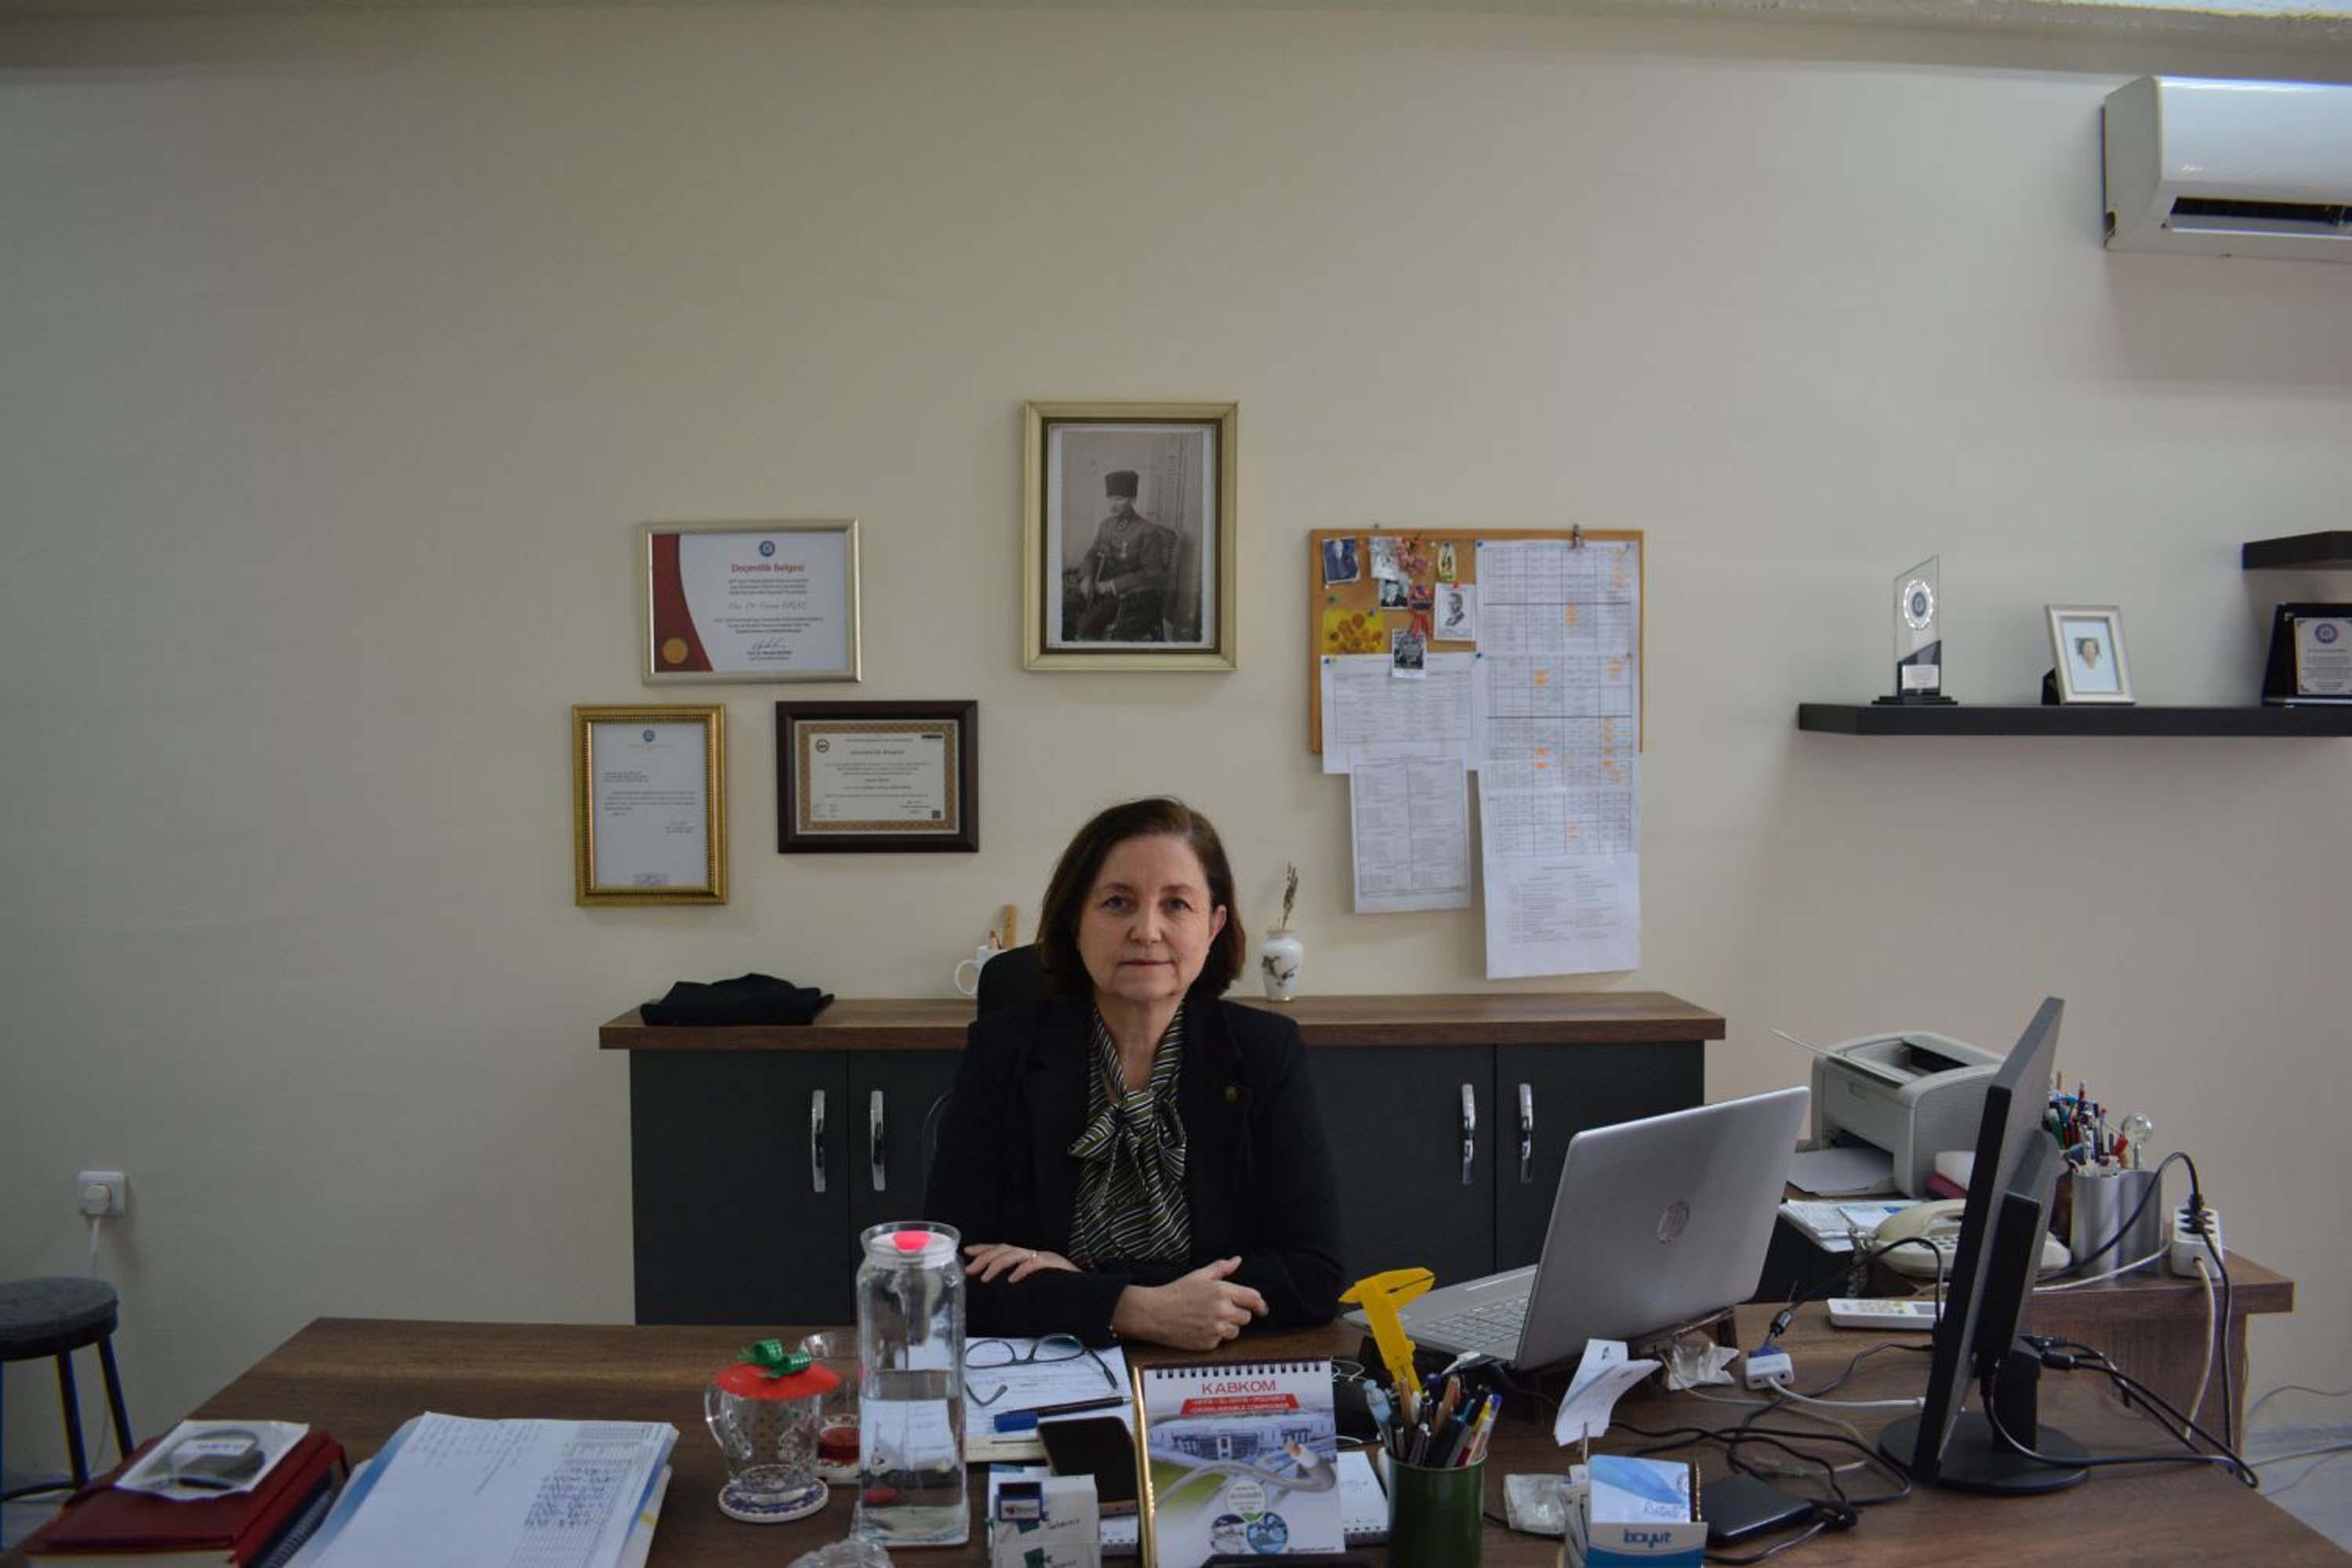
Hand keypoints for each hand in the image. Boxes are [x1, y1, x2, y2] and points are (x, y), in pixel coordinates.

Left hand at [962, 1243, 1077, 1284]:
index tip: (967, 1252)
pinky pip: (1035, 1264)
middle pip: (1005, 1249)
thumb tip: (997, 1291)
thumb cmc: (1061, 1289)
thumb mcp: (1035, 1285)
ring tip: (985, 1277)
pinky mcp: (1054, 1265)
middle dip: (984, 1257)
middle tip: (970, 1269)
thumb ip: (1019, 1283)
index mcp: (1028, 1257)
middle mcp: (1034, 1254)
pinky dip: (1022, 1270)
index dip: (984, 1249)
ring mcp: (1044, 1258)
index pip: (1002, 1248)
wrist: (1088, 1291)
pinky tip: (1012, 1279)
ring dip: (998, 1264)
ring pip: (1016, 1254)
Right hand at [1111, 1258, 1268, 1351]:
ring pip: (1236, 1331)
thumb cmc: (1176, 1292)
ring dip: (1228, 1327)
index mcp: (1223, 1291)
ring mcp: (1217, 1330)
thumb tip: (1237, 1260)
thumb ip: (1221, 1268)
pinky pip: (1221, 1342)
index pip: (1254, 1298)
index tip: (1261, 1308)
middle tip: (1222, 1310)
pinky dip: (1214, 1337)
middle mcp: (1223, 1311)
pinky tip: (1201, 1329)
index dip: (1259, 1304)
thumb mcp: (1199, 1275)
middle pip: (1247, 1317)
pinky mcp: (1209, 1344)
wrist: (1155, 1313)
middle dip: (1238, 1314)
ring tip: (1209, 1320)